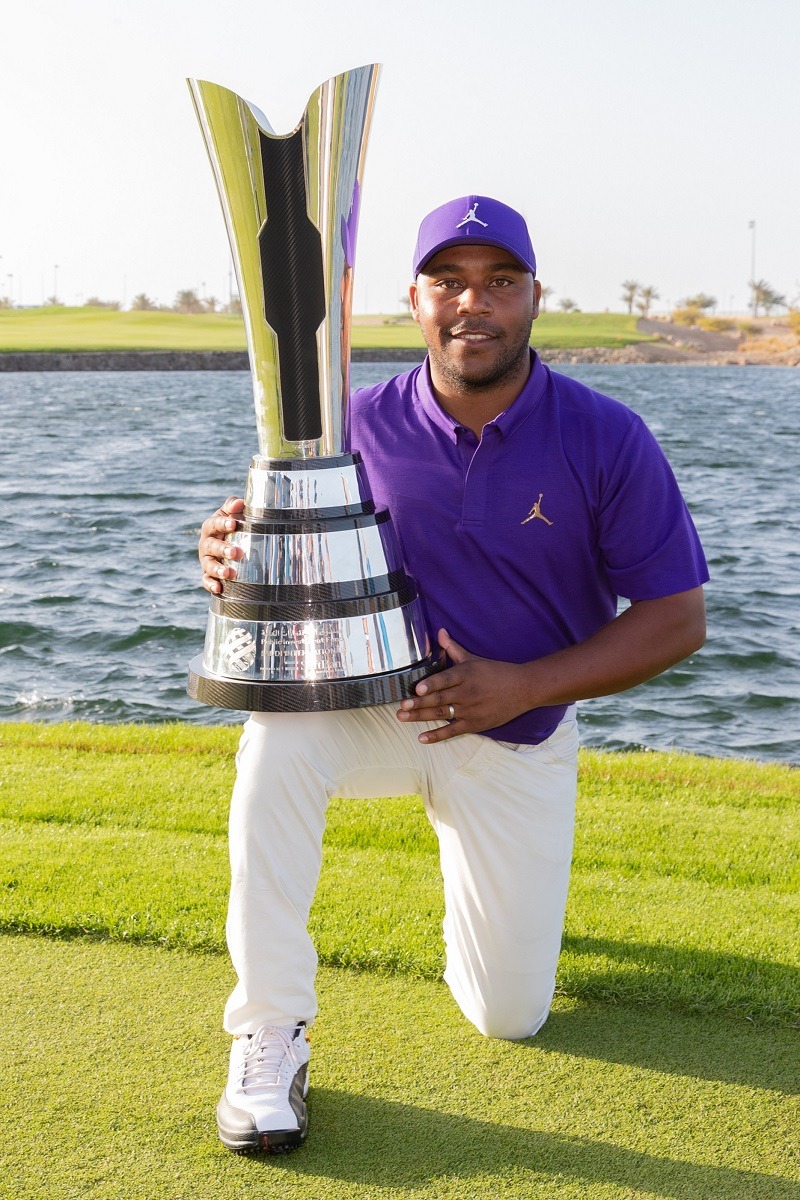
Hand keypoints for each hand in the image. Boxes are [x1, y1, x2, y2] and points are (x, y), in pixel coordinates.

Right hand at [198, 497, 244, 594]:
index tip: (233, 523)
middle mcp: (206, 544)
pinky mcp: (208, 575)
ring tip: (229, 574)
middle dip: (222, 549)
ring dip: (217, 570)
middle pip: (210, 546)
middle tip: (236, 552)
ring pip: (208, 565)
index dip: (222, 524)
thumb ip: (234, 506)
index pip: (214, 524)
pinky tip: (219, 588)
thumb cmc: (234, 527)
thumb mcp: (233, 514)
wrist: (232, 545)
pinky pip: (206, 581)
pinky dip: (211, 585)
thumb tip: (239, 503)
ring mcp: (206, 560)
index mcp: (211, 527)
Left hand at [397, 629, 532, 743]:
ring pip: (443, 714)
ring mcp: (471, 710)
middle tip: (401, 706)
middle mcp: (467, 693)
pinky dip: (437, 736)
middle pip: (440, 699)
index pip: (446, 679)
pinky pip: (453, 731)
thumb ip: (453, 648)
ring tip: (403, 717)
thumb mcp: (473, 659)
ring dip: (421, 717)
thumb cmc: (496, 672)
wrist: (523, 689)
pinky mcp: (475, 724)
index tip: (418, 689)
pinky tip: (421, 738)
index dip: (431, 684)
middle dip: (419, 703)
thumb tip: (440, 631)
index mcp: (466, 674)